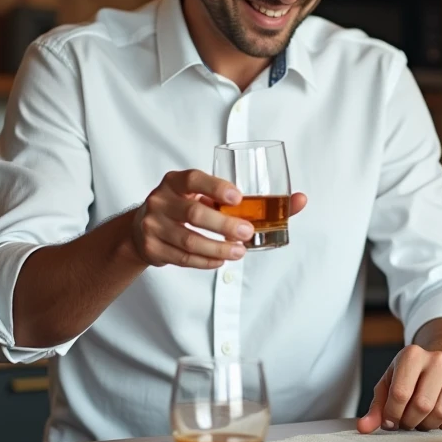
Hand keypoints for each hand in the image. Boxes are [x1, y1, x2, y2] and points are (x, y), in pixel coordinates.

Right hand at [130, 170, 305, 269]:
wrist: (142, 229)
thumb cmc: (185, 208)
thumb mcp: (205, 197)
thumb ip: (242, 199)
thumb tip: (300, 200)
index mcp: (176, 182)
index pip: (194, 179)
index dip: (216, 187)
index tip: (238, 197)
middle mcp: (161, 200)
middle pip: (194, 214)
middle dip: (224, 226)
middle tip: (246, 233)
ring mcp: (152, 225)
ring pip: (189, 241)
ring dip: (218, 249)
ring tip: (238, 252)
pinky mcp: (151, 248)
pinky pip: (182, 259)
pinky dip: (205, 262)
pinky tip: (220, 261)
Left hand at [356, 345, 441, 432]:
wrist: (436, 366)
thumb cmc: (408, 377)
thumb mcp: (388, 385)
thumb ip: (376, 407)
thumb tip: (364, 427)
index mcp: (412, 355)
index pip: (400, 392)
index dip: (392, 413)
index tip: (390, 420)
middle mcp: (437, 361)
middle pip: (421, 405)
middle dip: (408, 421)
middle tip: (404, 421)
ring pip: (439, 413)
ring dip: (424, 425)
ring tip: (418, 419)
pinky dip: (441, 426)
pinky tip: (433, 417)